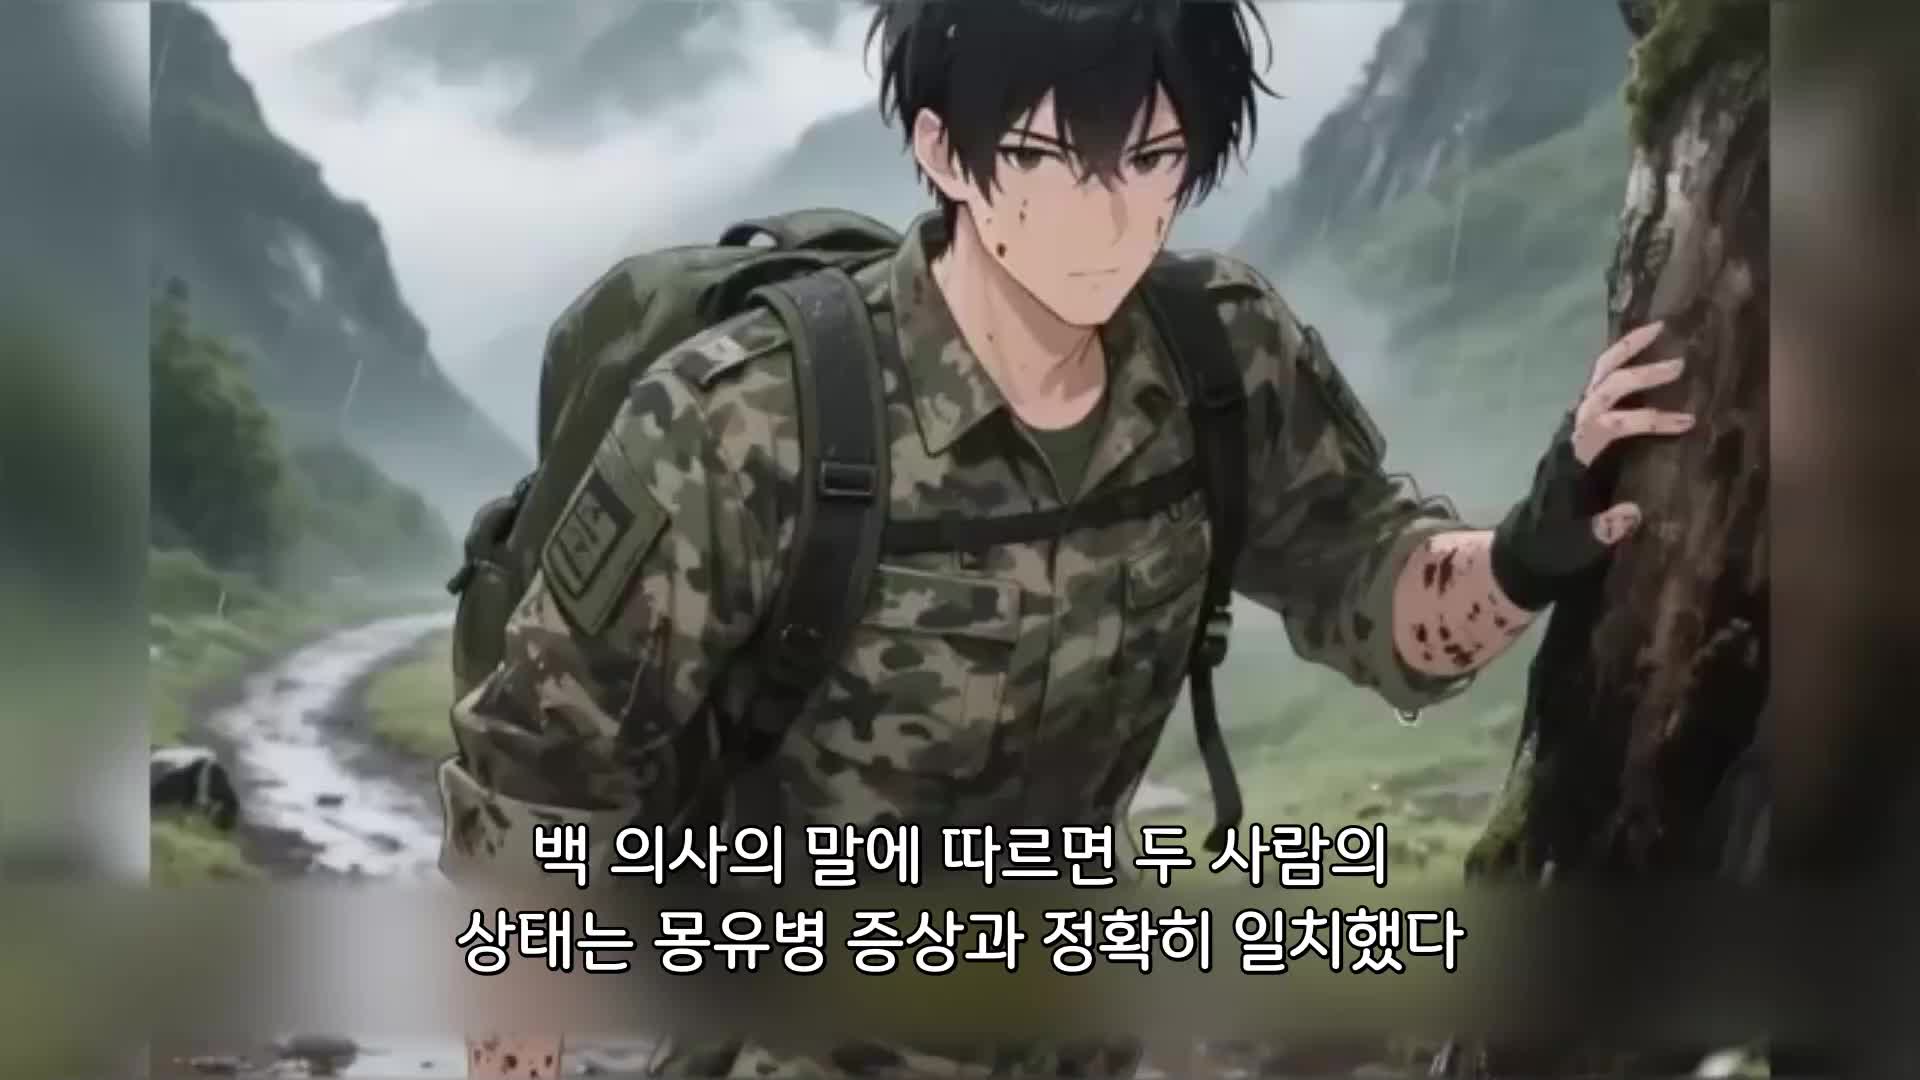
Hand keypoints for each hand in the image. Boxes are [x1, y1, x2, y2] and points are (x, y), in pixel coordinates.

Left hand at [1490, 322, 1694, 610]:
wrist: (1527, 544)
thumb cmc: (1553, 546)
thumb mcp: (1575, 548)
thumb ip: (1601, 532)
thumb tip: (1633, 513)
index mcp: (1570, 461)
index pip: (1606, 427)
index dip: (1645, 421)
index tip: (1686, 422)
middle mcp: (1569, 435)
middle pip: (1601, 392)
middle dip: (1640, 376)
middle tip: (1681, 365)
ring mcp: (1573, 427)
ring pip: (1595, 378)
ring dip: (1625, 352)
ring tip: (1660, 328)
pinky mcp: (1580, 427)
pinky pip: (1598, 385)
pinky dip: (1619, 362)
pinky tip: (1645, 347)